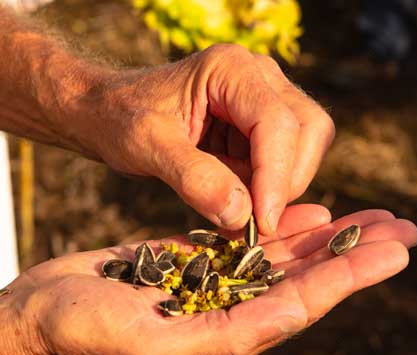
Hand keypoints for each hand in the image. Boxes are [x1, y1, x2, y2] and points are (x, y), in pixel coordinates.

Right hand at [10, 205, 416, 354]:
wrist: (37, 320)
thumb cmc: (84, 337)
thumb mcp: (153, 346)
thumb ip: (222, 337)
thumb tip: (287, 318)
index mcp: (227, 340)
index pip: (303, 303)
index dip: (351, 276)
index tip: (395, 252)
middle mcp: (227, 316)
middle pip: (304, 281)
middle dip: (354, 254)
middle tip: (403, 229)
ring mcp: (208, 290)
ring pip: (280, 260)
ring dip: (326, 238)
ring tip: (370, 219)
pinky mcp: (187, 267)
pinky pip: (244, 245)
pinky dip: (277, 228)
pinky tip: (306, 215)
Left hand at [71, 45, 334, 234]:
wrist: (108, 112)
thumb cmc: (122, 119)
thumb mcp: (148, 148)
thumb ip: (194, 179)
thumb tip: (241, 215)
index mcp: (230, 68)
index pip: (277, 123)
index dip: (275, 176)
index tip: (262, 223)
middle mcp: (258, 76)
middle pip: (308, 130)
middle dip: (285, 182)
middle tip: (252, 222)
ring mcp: (266, 98)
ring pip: (305, 146)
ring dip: (278, 186)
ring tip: (234, 208)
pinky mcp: (262, 124)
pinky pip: (286, 160)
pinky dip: (267, 187)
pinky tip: (232, 199)